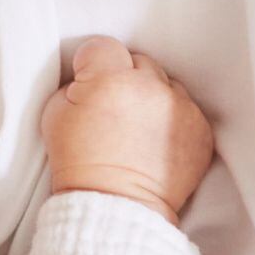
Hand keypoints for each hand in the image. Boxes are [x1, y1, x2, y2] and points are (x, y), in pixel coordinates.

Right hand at [41, 36, 214, 223]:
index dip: (92, 64)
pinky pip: (187, 109)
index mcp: (109, 80)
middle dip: (126, 78)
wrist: (114, 207)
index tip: (89, 82)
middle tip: (114, 109)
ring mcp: (180, 108)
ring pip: (166, 83)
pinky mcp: (200, 129)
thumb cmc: (78, 164)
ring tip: (138, 128)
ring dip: (152, 97)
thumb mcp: (54, 116)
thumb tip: (88, 77)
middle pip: (139, 61)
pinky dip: (172, 120)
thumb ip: (73, 85)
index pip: (103, 47)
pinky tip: (155, 141)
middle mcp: (149, 88)